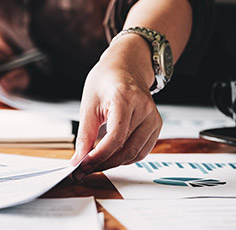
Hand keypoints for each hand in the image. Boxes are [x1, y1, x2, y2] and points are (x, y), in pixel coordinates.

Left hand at [71, 35, 161, 179]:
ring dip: (114, 163)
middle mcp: (144, 108)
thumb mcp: (88, 104)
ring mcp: (153, 117)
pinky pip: (142, 151)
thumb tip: (78, 159)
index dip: (99, 156)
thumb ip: (85, 134)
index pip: (115, 137)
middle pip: (126, 149)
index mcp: (125, 98)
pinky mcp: (157, 125)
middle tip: (84, 168)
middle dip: (104, 163)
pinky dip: (126, 158)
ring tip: (95, 162)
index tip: (82, 165)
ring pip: (135, 154)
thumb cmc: (106, 81)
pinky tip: (112, 155)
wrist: (126, 67)